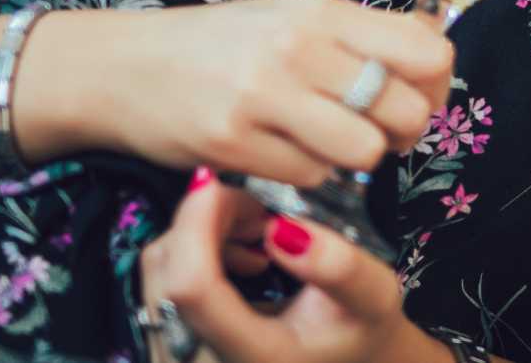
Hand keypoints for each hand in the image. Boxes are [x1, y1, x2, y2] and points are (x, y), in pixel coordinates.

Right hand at [53, 0, 454, 187]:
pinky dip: (308, 173)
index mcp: (323, 12)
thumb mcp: (292, 18)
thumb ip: (358, 36)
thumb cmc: (220, 45)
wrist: (123, 67)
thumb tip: (433, 54)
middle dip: (401, 133)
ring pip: (365, 150)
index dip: (433, 87)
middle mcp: (300, 49)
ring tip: (329, 145)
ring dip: (356, 158)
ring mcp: (265, 96)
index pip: (426, 52)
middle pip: (405, 110)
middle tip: (375, 133)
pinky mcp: (234, 143)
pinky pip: (311, 176)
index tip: (413, 98)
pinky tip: (284, 154)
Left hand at [141, 171, 444, 362]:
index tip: (220, 186)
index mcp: (254, 356)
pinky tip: (236, 252)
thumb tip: (282, 230)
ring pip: (157, 270)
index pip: (193, 288)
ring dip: (199, 233)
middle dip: (206, 219)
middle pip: (165, 270)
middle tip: (259, 210)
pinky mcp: (174, 341)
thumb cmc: (357, 329)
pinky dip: (192, 252)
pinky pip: (159, 281)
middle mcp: (204, 362)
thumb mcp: (373, 296)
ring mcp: (182, 354)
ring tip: (254, 230)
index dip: (197, 224)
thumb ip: (338, 266)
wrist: (346, 358)